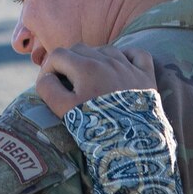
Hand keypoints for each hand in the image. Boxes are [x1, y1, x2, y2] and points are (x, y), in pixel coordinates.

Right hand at [35, 45, 155, 117]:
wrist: (133, 144)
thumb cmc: (96, 129)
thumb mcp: (65, 111)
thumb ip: (49, 89)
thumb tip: (46, 77)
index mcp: (85, 67)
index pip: (58, 54)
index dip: (48, 67)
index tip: (48, 82)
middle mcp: (107, 60)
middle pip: (80, 49)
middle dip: (68, 62)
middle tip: (67, 82)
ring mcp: (129, 67)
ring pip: (105, 49)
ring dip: (93, 59)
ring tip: (90, 78)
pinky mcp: (146, 76)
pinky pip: (136, 54)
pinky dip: (126, 56)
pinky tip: (120, 68)